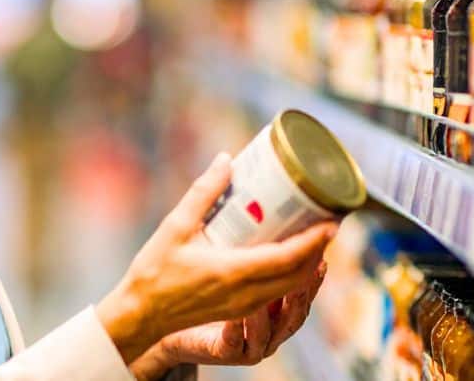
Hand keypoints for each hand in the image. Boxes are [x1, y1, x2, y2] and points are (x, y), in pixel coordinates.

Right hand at [95, 152, 337, 363]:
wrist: (141, 314)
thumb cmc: (155, 270)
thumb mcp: (176, 225)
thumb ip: (204, 192)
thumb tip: (226, 160)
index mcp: (233, 272)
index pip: (288, 258)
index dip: (315, 241)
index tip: (331, 221)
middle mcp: (245, 293)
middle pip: (298, 274)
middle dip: (320, 249)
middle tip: (330, 221)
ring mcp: (244, 305)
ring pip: (291, 286)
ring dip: (308, 263)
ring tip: (316, 235)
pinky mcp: (239, 309)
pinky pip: (277, 292)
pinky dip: (292, 274)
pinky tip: (290, 255)